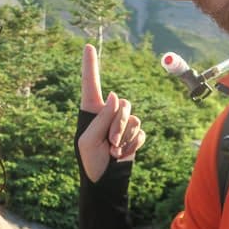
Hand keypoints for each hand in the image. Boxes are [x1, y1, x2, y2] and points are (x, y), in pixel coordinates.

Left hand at [78, 44, 145, 181]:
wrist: (106, 181)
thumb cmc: (90, 161)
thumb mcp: (89, 139)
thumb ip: (101, 117)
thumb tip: (115, 96)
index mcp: (90, 111)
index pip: (90, 84)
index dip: (89, 65)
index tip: (88, 46)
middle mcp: (106, 113)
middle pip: (122, 104)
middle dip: (118, 125)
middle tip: (110, 143)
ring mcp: (121, 123)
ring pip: (133, 117)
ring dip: (125, 136)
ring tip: (114, 151)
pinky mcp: (133, 134)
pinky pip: (140, 131)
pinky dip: (134, 143)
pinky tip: (123, 154)